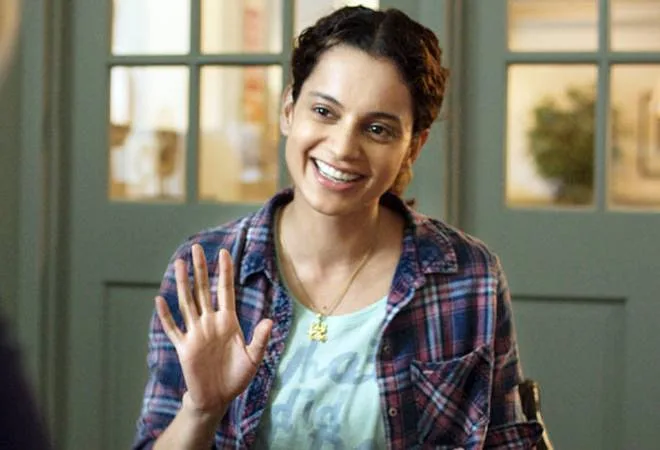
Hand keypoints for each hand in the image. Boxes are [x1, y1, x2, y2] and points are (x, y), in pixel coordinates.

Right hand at [155, 244, 272, 415]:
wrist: (218, 398)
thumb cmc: (237, 377)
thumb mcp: (253, 358)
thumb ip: (260, 339)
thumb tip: (269, 321)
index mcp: (228, 321)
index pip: (225, 290)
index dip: (224, 272)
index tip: (224, 252)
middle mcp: (210, 322)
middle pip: (203, 290)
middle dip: (200, 269)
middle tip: (196, 248)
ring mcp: (196, 333)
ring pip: (187, 302)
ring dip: (183, 283)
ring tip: (179, 263)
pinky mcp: (184, 347)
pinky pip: (173, 328)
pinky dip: (166, 315)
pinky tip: (160, 299)